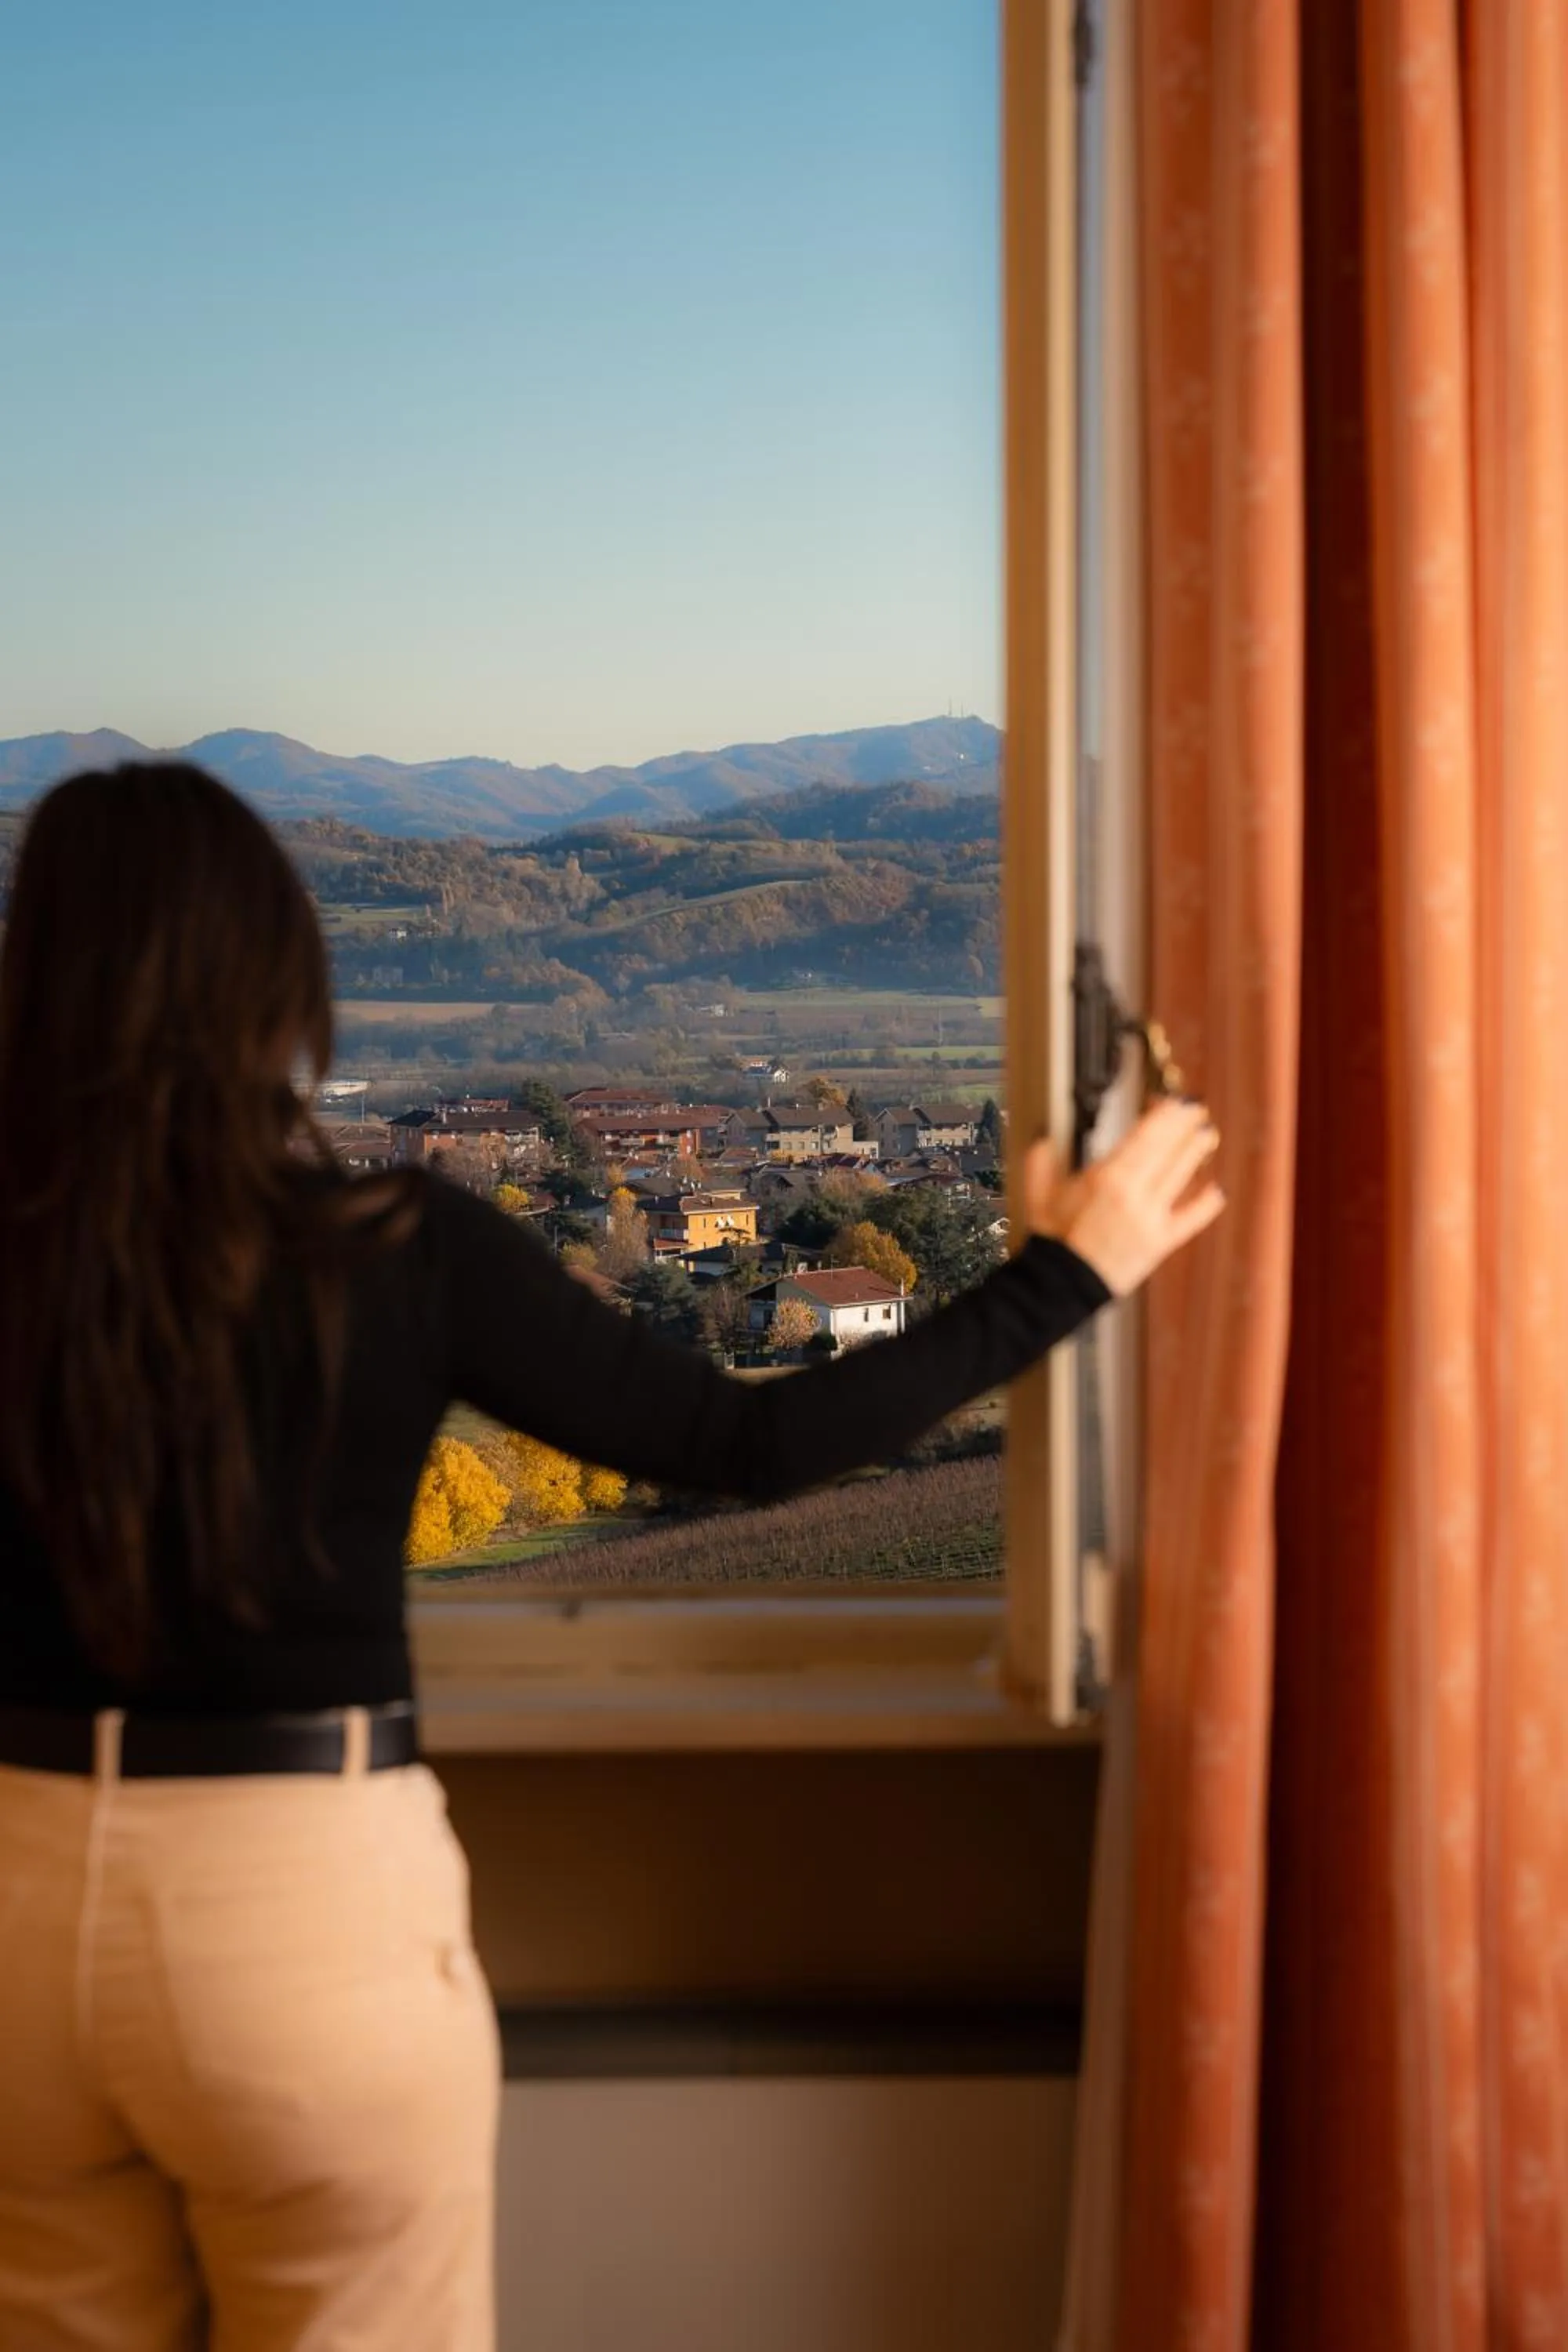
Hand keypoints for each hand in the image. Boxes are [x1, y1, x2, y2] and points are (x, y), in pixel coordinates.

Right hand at [1022, 1100, 1224, 1297]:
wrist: (1064, 1282)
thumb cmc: (1054, 1240)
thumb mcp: (1040, 1195)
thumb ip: (1042, 1162)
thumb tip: (1044, 1139)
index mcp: (1107, 1178)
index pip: (1146, 1135)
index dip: (1164, 1114)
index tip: (1171, 1101)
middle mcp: (1135, 1194)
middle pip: (1167, 1150)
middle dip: (1184, 1125)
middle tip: (1196, 1108)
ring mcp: (1151, 1218)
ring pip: (1180, 1176)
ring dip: (1196, 1152)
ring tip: (1207, 1134)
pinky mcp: (1161, 1242)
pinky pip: (1190, 1220)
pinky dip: (1206, 1205)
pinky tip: (1217, 1190)